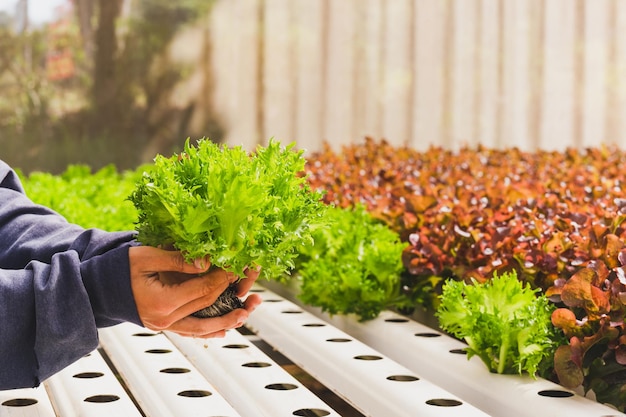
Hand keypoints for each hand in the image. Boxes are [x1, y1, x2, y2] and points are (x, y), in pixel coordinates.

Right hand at [128, 246, 261, 337]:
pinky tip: (222, 330)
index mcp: (161, 302)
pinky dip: (207, 331)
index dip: (221, 277)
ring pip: (201, 327)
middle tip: (245, 279)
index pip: (201, 290)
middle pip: (204, 306)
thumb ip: (176, 259)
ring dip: (225, 321)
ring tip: (244, 314)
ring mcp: (163, 326)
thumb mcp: (145, 257)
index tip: (235, 265)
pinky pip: (189, 331)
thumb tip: (206, 262)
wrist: (95, 289)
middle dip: (227, 292)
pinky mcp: (162, 326)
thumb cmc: (117, 269)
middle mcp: (164, 319)